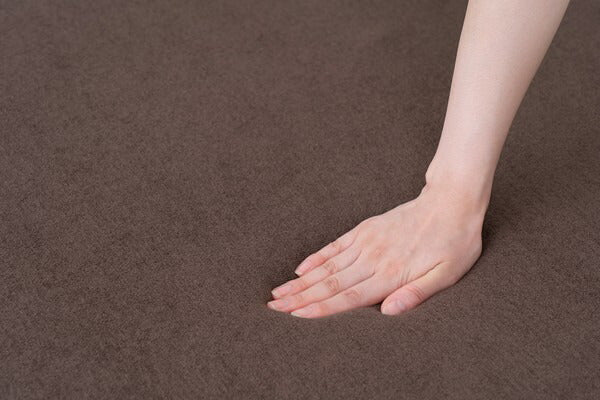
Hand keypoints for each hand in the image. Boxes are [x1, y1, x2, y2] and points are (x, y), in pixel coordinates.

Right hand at [268, 184, 484, 316]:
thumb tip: (388, 313)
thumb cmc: (454, 243)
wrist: (450, 202)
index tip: (294, 317)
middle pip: (329, 283)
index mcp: (390, 274)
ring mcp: (365, 242)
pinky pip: (335, 246)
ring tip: (278, 292)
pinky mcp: (365, 229)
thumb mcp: (447, 274)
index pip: (348, 297)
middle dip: (299, 298)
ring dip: (301, 281)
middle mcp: (372, 258)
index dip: (320, 308)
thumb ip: (416, 294)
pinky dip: (316, 258)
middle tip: (273, 308)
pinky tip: (300, 269)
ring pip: (327, 266)